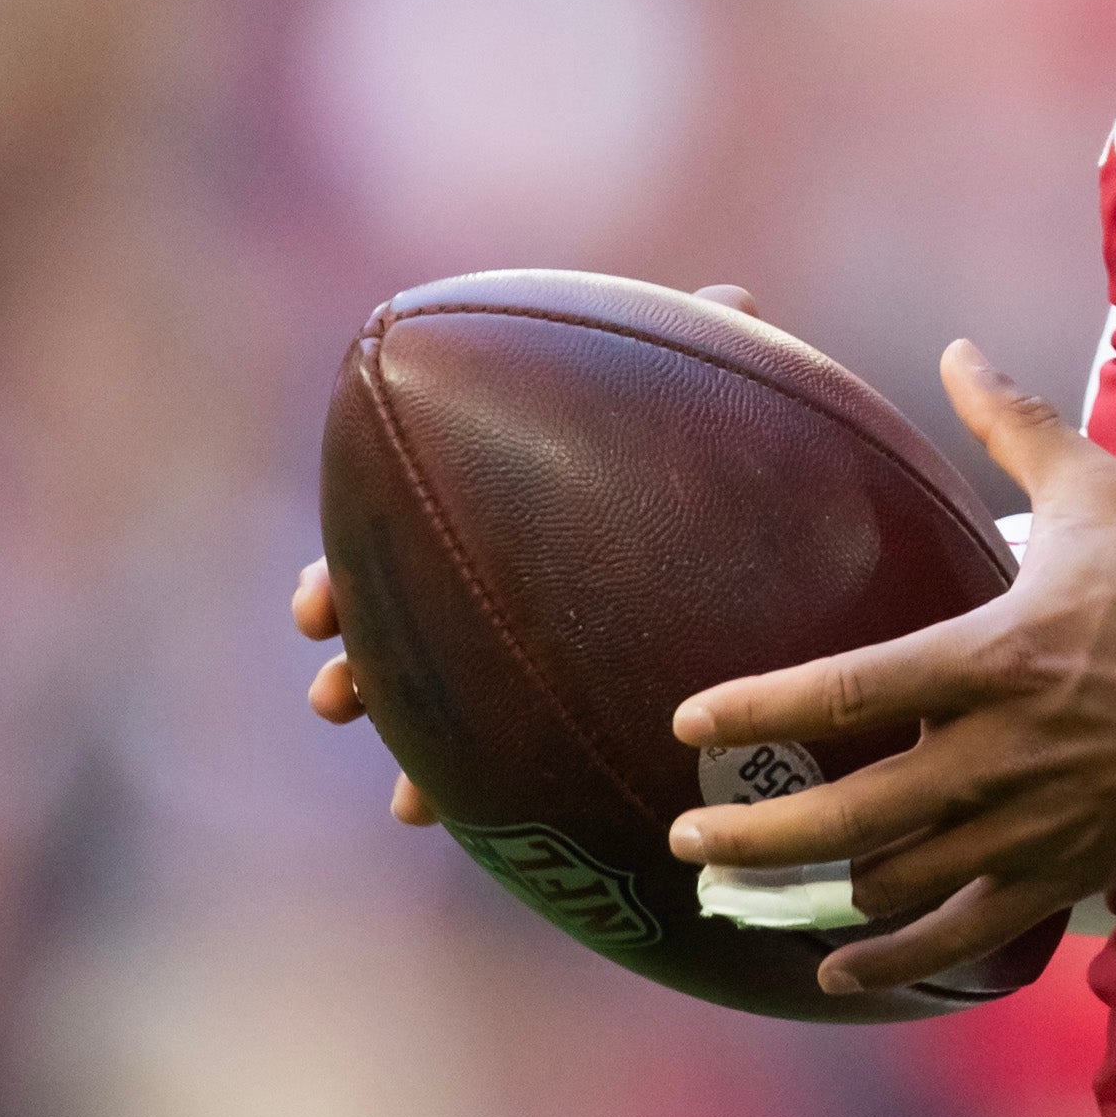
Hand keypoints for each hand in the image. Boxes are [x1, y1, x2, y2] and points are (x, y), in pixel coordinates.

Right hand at [299, 278, 760, 828]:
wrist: (803, 546)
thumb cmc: (756, 456)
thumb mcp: (732, 403)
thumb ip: (726, 351)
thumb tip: (734, 301)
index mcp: (516, 500)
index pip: (411, 530)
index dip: (351, 574)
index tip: (312, 614)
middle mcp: (516, 572)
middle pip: (409, 617)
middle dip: (364, 659)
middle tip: (335, 692)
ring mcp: (539, 645)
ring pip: (446, 698)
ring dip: (413, 739)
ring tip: (406, 793)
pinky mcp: (578, 708)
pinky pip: (504, 755)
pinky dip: (466, 785)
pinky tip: (438, 815)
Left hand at [668, 341, 1115, 998]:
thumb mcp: (1099, 494)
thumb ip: (1014, 425)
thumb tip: (957, 348)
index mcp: (991, 658)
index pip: (844, 691)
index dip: (755, 709)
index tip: (686, 722)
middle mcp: (996, 755)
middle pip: (845, 813)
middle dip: (753, 831)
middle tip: (688, 834)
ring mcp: (1029, 825)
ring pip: (892, 883)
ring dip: (806, 897)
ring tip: (740, 894)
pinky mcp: (1065, 873)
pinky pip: (963, 935)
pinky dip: (894, 962)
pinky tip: (838, 973)